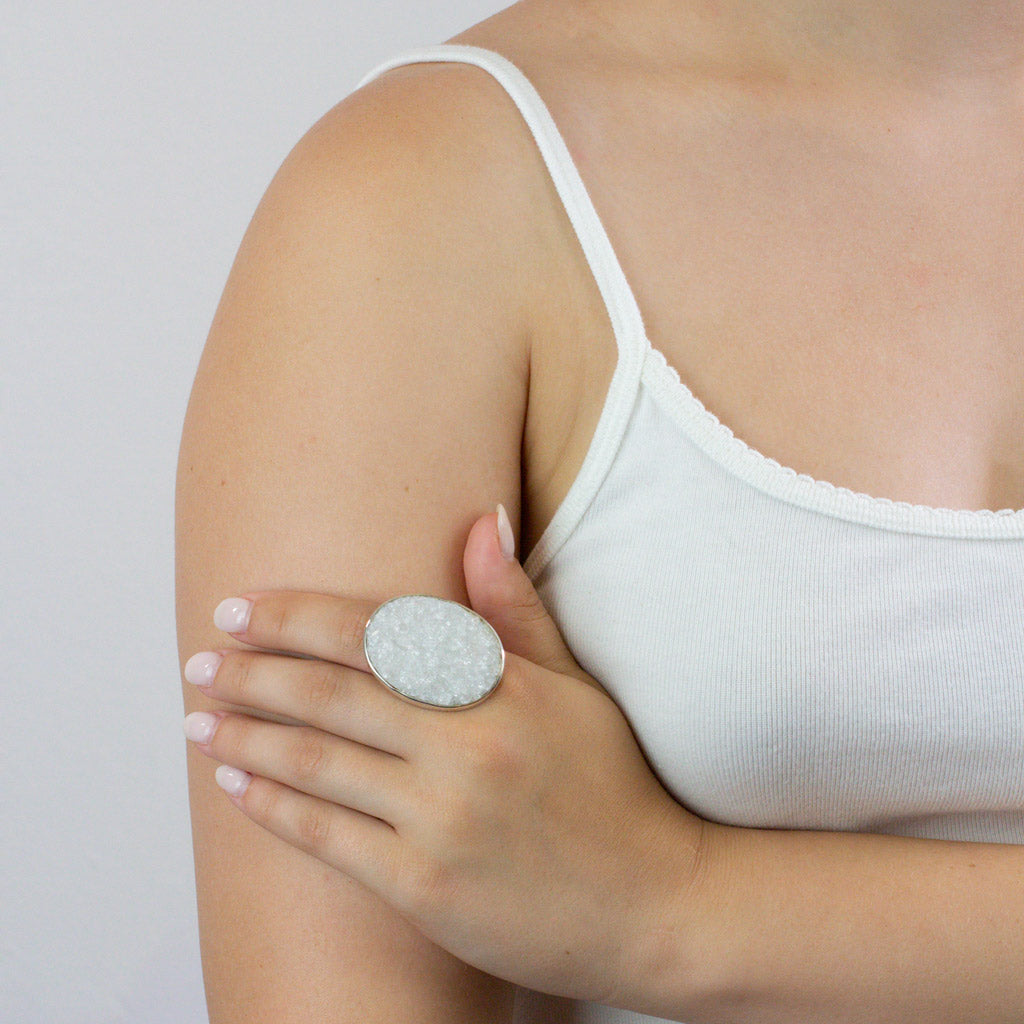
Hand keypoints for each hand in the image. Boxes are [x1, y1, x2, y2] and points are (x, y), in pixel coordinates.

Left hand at [182, 509, 705, 1006]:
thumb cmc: (613, 787)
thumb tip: (481, 521)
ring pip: (318, 762)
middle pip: (334, 693)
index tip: (244, 607)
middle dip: (253, 670)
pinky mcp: (425, 886)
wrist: (656, 906)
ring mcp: (443, 820)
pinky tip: (234, 782)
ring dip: (245, 734)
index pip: (381, 635)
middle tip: (200, 657)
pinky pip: (327, 837)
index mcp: (504, 689)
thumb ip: (514, 609)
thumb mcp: (575, 688)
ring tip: (198, 717)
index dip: (300, 617)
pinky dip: (272, 805)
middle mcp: (468, 747)